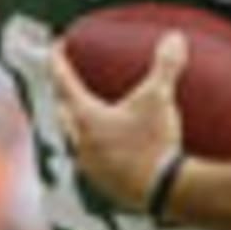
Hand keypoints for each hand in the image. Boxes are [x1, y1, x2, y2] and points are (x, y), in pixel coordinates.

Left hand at [50, 32, 187, 209]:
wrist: (163, 191)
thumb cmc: (154, 143)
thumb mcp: (159, 99)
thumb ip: (165, 66)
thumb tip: (174, 38)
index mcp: (86, 117)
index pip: (64, 81)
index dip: (57, 61)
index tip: (56, 47)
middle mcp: (80, 141)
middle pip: (63, 111)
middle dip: (62, 93)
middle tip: (66, 81)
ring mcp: (90, 166)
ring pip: (73, 139)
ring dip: (75, 124)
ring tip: (86, 116)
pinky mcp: (104, 184)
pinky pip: (90, 161)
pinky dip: (93, 148)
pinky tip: (106, 149)